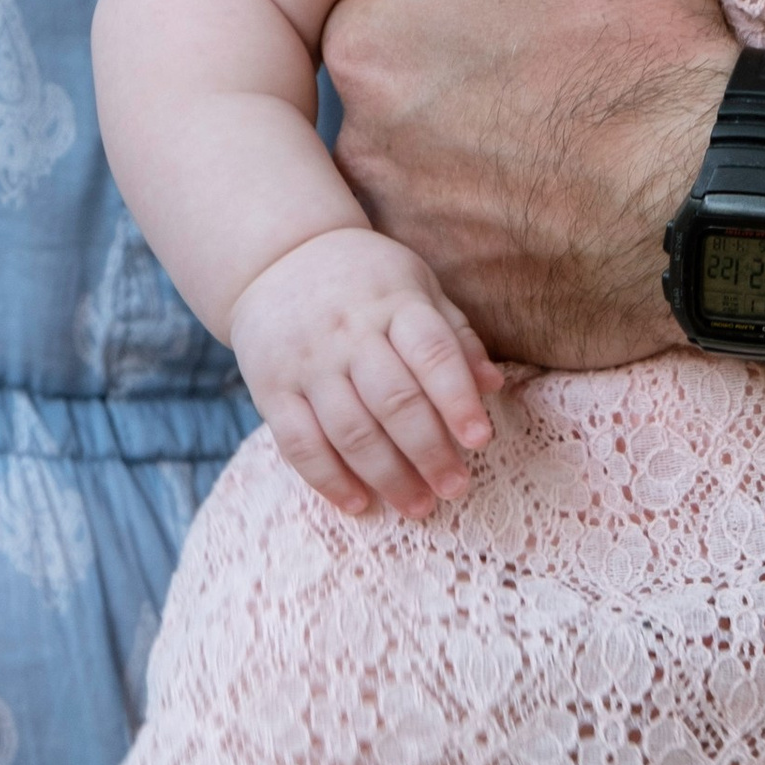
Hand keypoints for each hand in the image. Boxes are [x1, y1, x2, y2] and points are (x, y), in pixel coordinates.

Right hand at [231, 228, 512, 519]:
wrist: (278, 258)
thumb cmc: (366, 279)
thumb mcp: (417, 286)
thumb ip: (454, 336)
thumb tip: (493, 386)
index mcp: (394, 303)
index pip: (432, 353)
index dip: (457, 399)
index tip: (480, 440)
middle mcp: (349, 332)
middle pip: (393, 400)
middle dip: (428, 451)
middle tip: (454, 488)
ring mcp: (308, 362)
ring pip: (349, 430)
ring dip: (387, 475)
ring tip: (417, 505)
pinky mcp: (271, 388)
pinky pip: (298, 443)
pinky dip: (329, 479)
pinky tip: (358, 504)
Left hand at [321, 0, 735, 367]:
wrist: (727, 200)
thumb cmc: (641, 41)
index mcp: (370, 45)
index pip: (386, 16)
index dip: (461, 10)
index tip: (531, 18)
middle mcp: (367, 151)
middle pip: (403, 106)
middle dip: (464, 94)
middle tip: (564, 86)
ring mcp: (416, 244)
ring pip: (432, 189)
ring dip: (482, 175)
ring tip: (576, 154)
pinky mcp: (469, 315)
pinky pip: (470, 273)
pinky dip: (510, 253)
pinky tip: (576, 224)